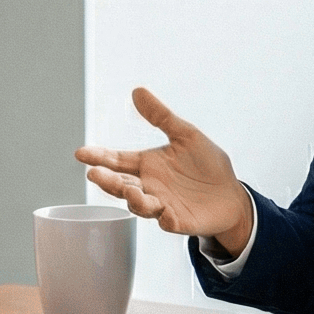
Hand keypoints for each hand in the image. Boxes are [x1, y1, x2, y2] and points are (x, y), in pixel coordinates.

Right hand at [75, 87, 253, 252]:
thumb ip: (161, 116)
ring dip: (134, 200)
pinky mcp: (179, 221)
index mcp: (147, 165)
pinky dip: (166, 219)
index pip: (117, 161)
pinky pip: (169, 222)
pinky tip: (165, 214)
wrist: (231, 193)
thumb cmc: (206, 165)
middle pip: (121, 185)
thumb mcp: (185, 134)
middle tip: (95, 174)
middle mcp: (149, 186)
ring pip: (141, 205)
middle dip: (107, 181)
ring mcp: (162, 205)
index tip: (82, 153)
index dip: (99, 157)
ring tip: (130, 191)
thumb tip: (138, 91)